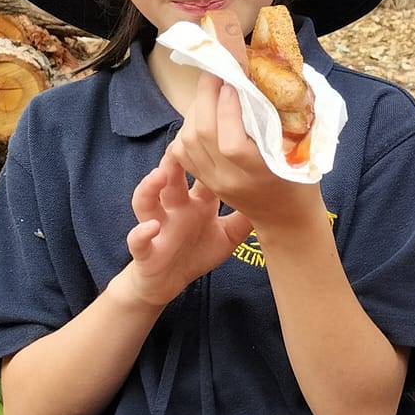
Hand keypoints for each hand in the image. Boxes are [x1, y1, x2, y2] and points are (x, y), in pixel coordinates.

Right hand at [112, 148, 253, 308]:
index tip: (222, 133)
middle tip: (187, 139)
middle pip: (173, 177)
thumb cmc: (197, 253)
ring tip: (159, 174)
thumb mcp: (229, 235)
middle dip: (176, 159)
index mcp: (196, 202)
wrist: (167, 281)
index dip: (209, 155)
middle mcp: (176, 207)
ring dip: (150, 187)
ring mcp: (158, 225)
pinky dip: (141, 233)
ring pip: (147, 200)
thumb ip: (246, 216)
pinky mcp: (146, 249)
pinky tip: (150, 227)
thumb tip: (276, 198)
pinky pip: (138, 239)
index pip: (201, 172)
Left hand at [169, 71, 320, 232]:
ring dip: (195, 108)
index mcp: (258, 175)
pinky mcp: (204, 181)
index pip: (230, 142)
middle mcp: (230, 180)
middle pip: (202, 135)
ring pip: (187, 140)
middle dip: (205, 97)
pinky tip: (201, 113)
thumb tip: (265, 82)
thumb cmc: (301, 183)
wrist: (286, 220)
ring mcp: (213, 182)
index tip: (232, 81)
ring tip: (210, 90)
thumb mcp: (301, 155)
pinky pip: (182, 150)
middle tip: (215, 72)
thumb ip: (282, 123)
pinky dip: (187, 126)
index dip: (226, 108)